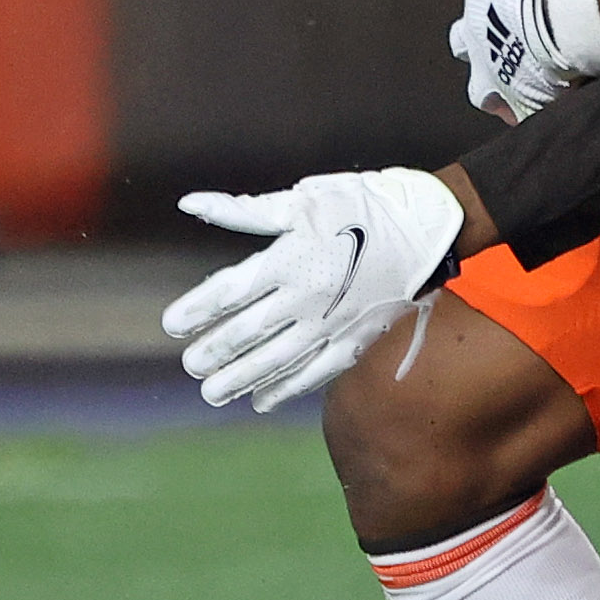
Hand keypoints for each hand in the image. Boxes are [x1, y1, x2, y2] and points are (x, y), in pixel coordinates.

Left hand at [162, 170, 469, 410]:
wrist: (428, 228)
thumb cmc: (361, 205)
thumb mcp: (301, 199)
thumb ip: (243, 211)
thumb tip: (190, 203)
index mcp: (288, 259)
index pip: (228, 292)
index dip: (197, 310)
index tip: (171, 325)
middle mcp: (304, 299)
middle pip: (246, 333)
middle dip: (214, 352)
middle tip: (191, 367)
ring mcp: (330, 325)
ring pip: (275, 360)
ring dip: (240, 378)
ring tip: (212, 393)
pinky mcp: (354, 340)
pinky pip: (313, 372)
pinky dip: (286, 388)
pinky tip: (261, 400)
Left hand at [451, 0, 599, 121]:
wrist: (571, 15)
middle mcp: (476, 34)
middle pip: (463, 41)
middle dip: (476, 42)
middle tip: (499, 42)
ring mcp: (493, 71)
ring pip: (481, 87)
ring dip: (495, 85)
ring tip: (515, 87)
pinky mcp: (515, 101)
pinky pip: (516, 113)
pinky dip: (526, 112)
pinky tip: (541, 110)